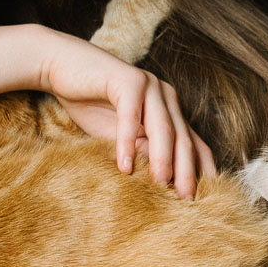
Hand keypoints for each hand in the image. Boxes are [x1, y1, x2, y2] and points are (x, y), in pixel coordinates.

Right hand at [34, 28, 215, 197]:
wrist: (64, 67)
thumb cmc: (93, 104)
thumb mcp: (122, 136)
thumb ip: (144, 150)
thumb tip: (164, 179)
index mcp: (169, 110)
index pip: (193, 142)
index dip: (200, 169)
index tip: (204, 198)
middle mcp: (166, 96)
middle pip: (182, 138)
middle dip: (186, 170)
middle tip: (186, 199)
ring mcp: (149, 85)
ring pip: (162, 127)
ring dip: (162, 158)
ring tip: (159, 184)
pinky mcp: (127, 79)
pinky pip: (131, 115)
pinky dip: (127, 141)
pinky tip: (124, 165)